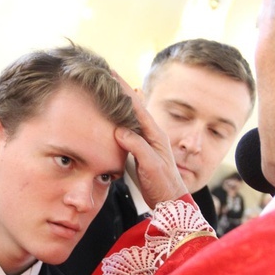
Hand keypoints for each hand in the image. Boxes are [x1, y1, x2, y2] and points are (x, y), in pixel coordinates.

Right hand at [112, 72, 187, 207]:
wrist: (169, 200)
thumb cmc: (163, 184)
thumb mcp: (150, 165)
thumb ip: (138, 147)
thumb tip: (120, 130)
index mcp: (154, 133)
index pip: (136, 106)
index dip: (123, 90)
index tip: (111, 74)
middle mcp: (150, 133)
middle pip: (132, 106)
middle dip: (119, 90)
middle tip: (106, 75)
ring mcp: (144, 140)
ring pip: (129, 116)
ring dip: (118, 102)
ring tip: (107, 88)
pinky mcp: (138, 149)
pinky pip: (126, 128)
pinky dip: (118, 118)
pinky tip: (113, 114)